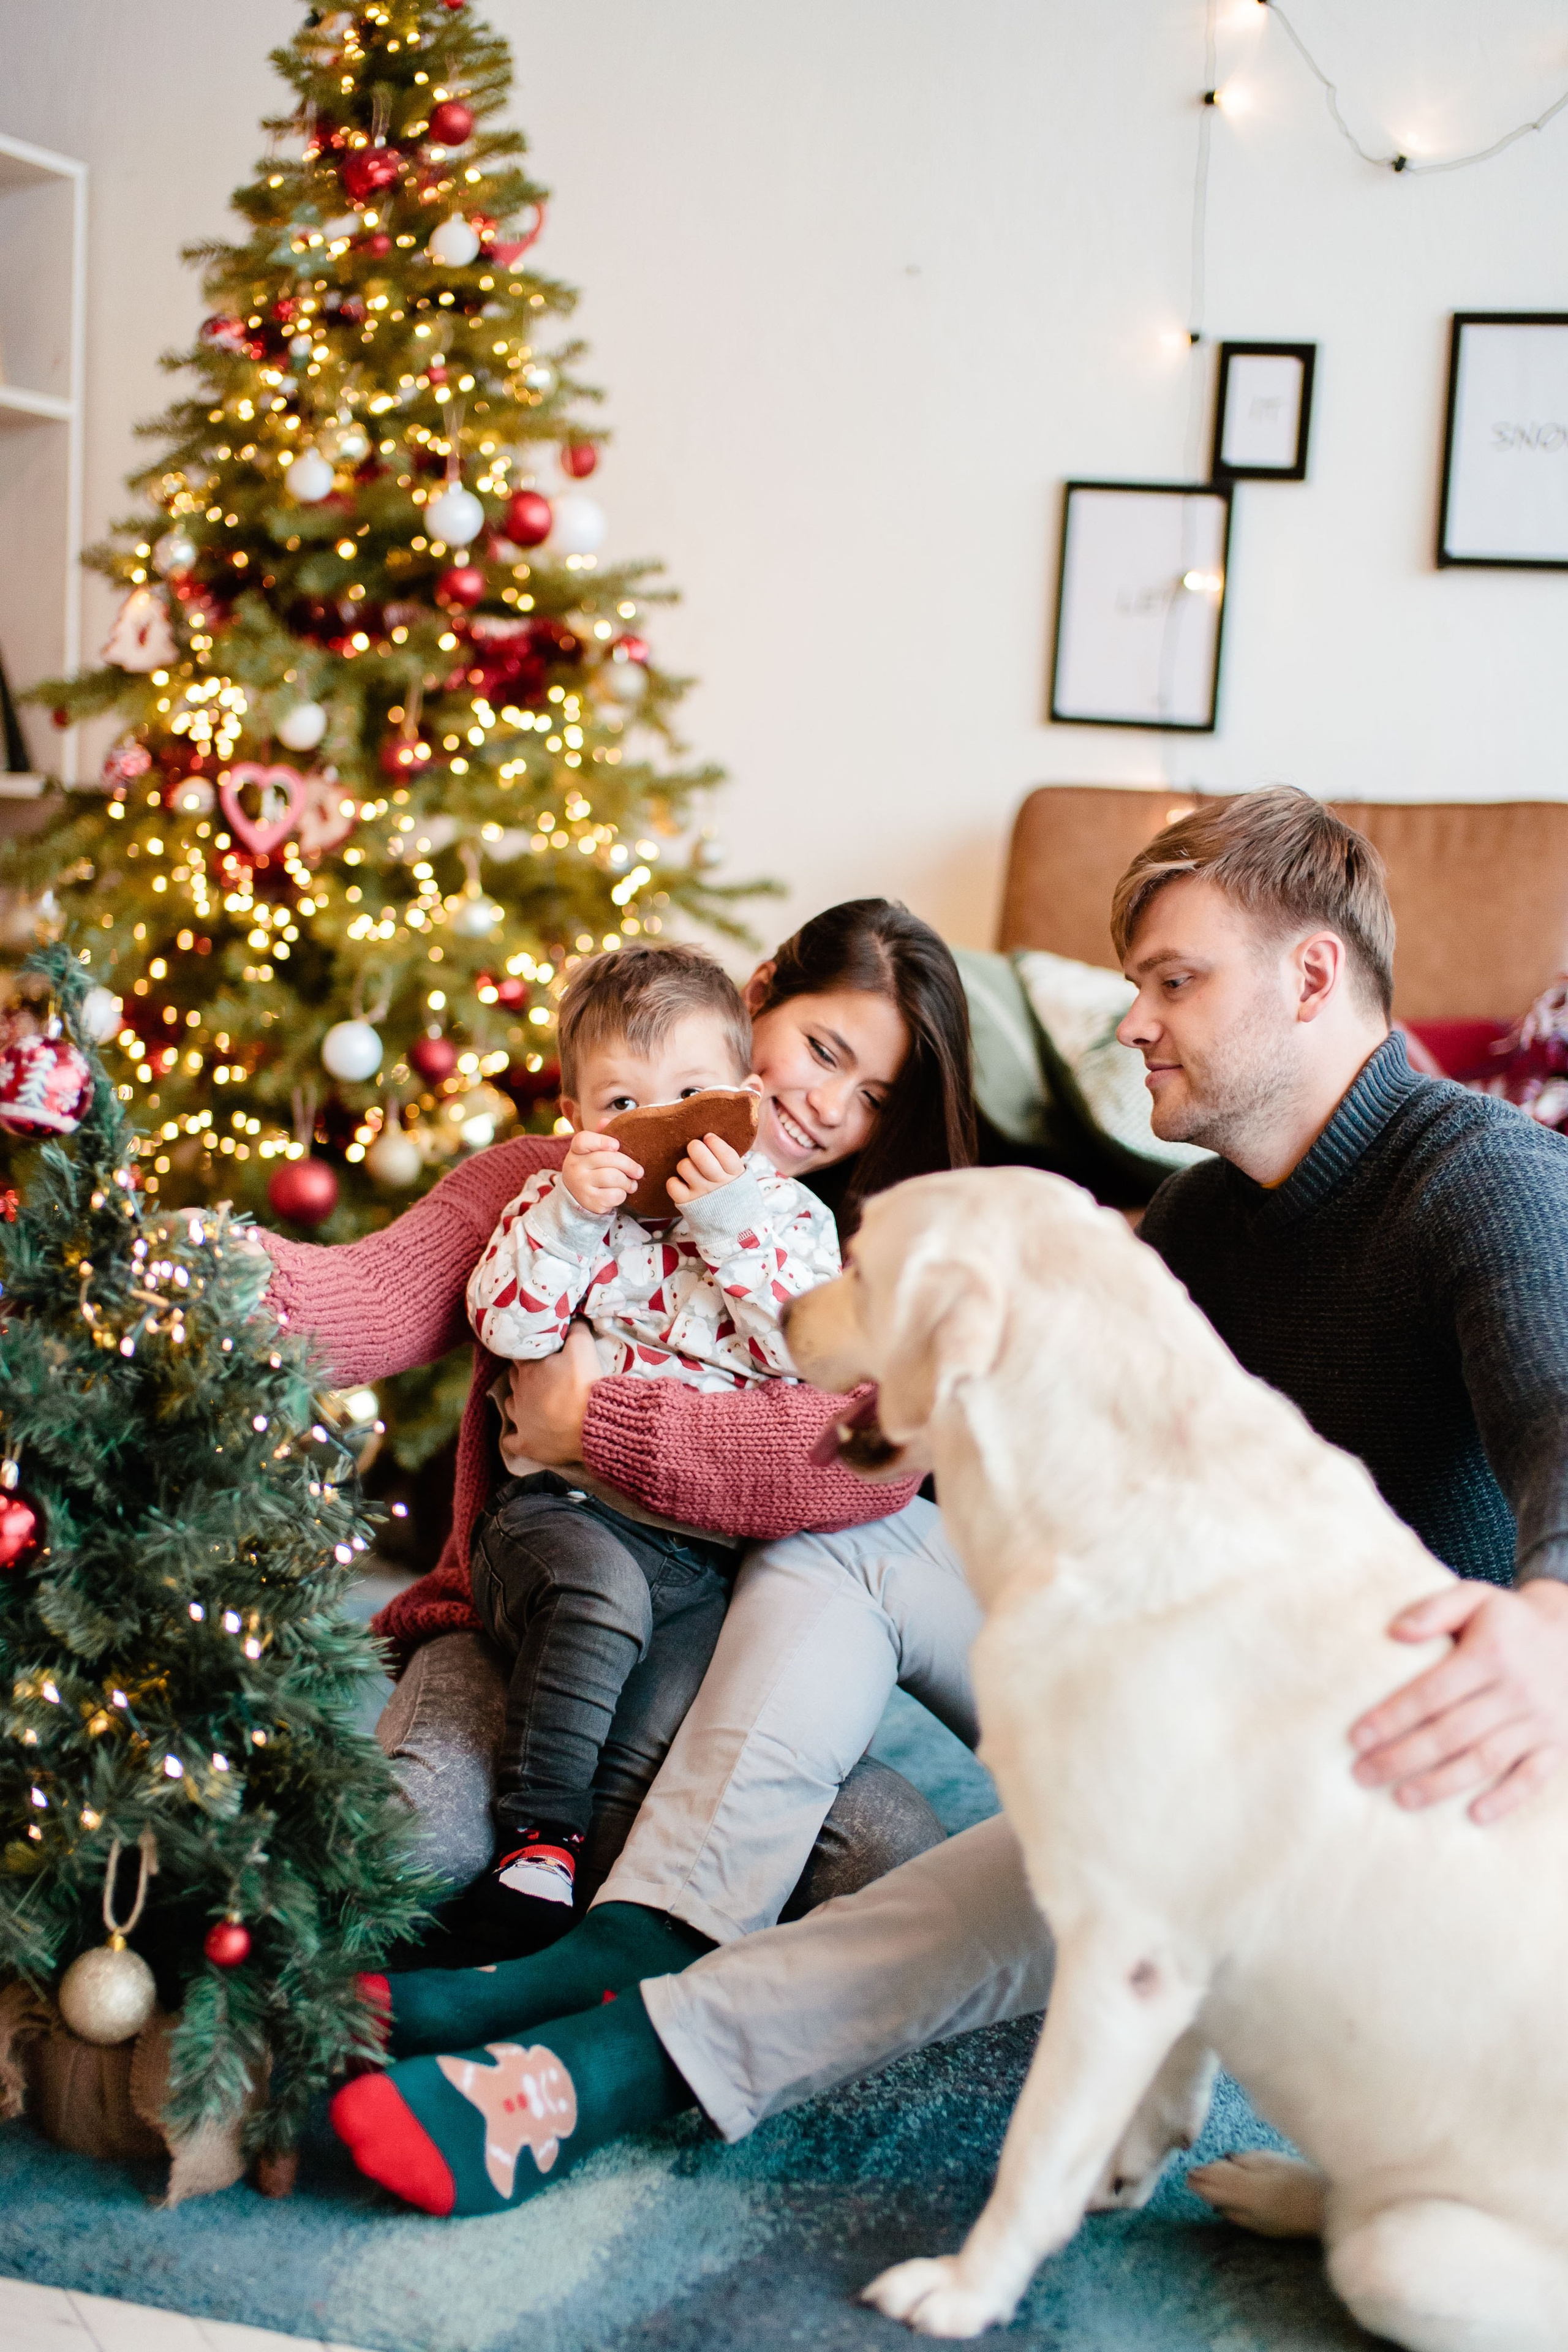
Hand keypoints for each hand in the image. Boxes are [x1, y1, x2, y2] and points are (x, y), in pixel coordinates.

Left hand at [504, 1321, 598, 1464]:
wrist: (592, 1423)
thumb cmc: (585, 1383)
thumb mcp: (583, 1347)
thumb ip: (575, 1330)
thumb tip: (572, 1318)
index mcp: (528, 1369)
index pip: (519, 1354)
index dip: (528, 1352)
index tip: (537, 1352)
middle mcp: (518, 1393)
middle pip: (514, 1378)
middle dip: (523, 1375)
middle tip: (540, 1375)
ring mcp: (520, 1420)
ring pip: (510, 1405)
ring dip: (517, 1401)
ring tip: (531, 1401)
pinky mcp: (527, 1444)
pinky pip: (510, 1441)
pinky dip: (512, 1438)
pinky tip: (515, 1436)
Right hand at [561, 1128, 642, 1215]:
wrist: (576, 1197)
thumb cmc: (591, 1169)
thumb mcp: (591, 1152)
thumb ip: (600, 1136)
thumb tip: (607, 1120)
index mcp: (576, 1151)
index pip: (583, 1140)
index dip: (602, 1141)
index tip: (616, 1145)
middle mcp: (574, 1167)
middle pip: (607, 1159)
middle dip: (629, 1165)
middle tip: (639, 1171)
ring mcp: (581, 1185)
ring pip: (613, 1177)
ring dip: (628, 1182)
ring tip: (632, 1184)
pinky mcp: (590, 1201)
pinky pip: (614, 1195)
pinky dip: (623, 1194)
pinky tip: (622, 1193)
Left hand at [667, 1131, 745, 1206]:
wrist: (730, 1222)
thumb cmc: (730, 1189)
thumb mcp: (738, 1175)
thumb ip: (729, 1158)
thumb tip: (716, 1133)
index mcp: (735, 1174)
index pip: (726, 1156)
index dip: (715, 1143)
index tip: (708, 1137)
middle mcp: (719, 1184)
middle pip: (703, 1159)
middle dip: (695, 1148)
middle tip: (694, 1146)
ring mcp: (702, 1193)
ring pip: (685, 1167)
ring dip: (685, 1164)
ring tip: (690, 1167)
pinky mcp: (687, 1202)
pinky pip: (673, 1185)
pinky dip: (674, 1182)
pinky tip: (681, 1182)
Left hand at [1349, 1578, 1567, 1823]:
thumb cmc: (1510, 1620)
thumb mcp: (1476, 1597)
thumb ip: (1434, 1610)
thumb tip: (1395, 1631)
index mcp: (1489, 1654)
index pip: (1432, 1692)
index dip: (1392, 1716)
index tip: (1356, 1737)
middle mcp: (1516, 1691)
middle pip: (1451, 1732)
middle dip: (1403, 1757)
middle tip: (1362, 1775)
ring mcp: (1540, 1721)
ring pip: (1486, 1760)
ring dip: (1442, 1784)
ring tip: (1400, 1799)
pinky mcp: (1558, 1743)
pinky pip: (1534, 1777)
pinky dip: (1507, 1799)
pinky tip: (1475, 1816)